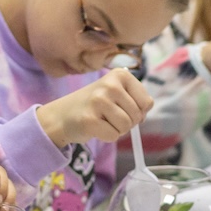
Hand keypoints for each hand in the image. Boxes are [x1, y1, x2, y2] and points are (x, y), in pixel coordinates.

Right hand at [36, 69, 152, 145]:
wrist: (63, 115)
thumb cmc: (96, 105)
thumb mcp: (117, 93)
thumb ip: (136, 100)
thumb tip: (142, 116)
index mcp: (120, 74)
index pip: (147, 102)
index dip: (138, 111)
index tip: (123, 108)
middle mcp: (109, 84)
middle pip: (137, 116)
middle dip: (127, 122)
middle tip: (109, 116)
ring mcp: (98, 101)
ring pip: (126, 126)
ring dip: (117, 130)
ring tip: (102, 121)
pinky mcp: (89, 119)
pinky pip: (113, 136)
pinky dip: (106, 136)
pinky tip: (95, 127)